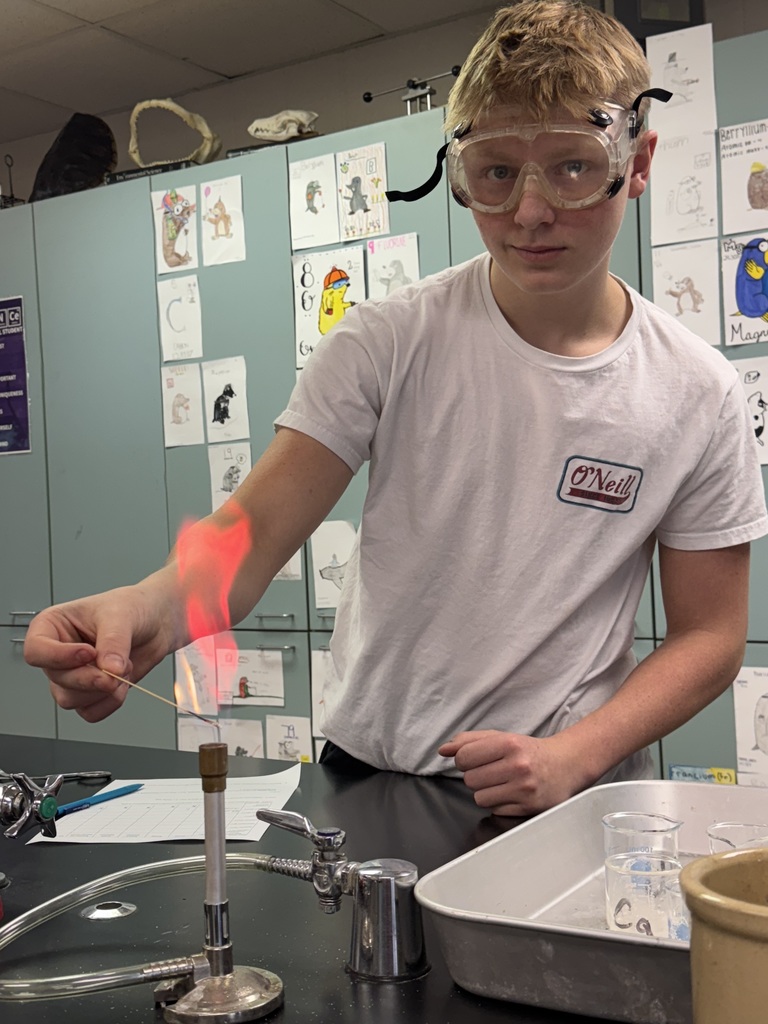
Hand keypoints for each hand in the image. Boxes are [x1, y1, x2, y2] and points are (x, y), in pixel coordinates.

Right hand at [24, 585, 172, 722]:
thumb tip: (108, 670)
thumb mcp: (121, 616)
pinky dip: (110, 702)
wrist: (157, 622)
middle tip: (117, 667)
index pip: (36, 651)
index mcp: (52, 626)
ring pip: (71, 700)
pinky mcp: (90, 691)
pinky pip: (90, 712)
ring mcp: (72, 674)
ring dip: (103, 690)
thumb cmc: (133, 607)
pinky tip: (123, 682)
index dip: (60, 657)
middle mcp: (58, 653)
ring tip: (123, 667)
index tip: (89, 652)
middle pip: (58, 681)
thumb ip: (113, 643)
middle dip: (92, 678)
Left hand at [437, 729, 585, 815]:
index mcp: (509, 744)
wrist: (565, 765)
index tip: (473, 759)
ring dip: (485, 792)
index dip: (463, 760)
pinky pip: (494, 810)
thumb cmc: (529, 751)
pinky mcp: (528, 808)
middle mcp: (517, 766)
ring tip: (501, 782)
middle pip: (469, 780)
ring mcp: (524, 789)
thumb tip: (443, 749)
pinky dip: (498, 803)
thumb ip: (469, 741)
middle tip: (492, 771)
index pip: (464, 757)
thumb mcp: (501, 738)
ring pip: (479, 798)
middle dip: (476, 776)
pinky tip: (511, 793)